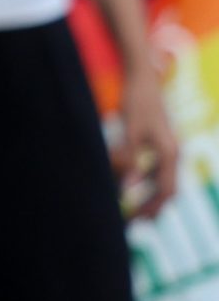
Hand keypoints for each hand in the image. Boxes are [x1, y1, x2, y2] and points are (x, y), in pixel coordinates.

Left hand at [115, 55, 181, 218]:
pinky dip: (146, 180)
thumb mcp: (129, 131)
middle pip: (167, 189)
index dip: (151, 208)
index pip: (165, 191)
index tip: (134, 220)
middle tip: (133, 222)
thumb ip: (127, 159)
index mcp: (169, 153)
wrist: (143, 78)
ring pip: (163, 180)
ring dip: (149, 195)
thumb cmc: (136, 102)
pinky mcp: (162, 142)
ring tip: (133, 209)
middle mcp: (174, 153)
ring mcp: (170, 147)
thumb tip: (125, 188)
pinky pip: (158, 169)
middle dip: (152, 207)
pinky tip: (132, 185)